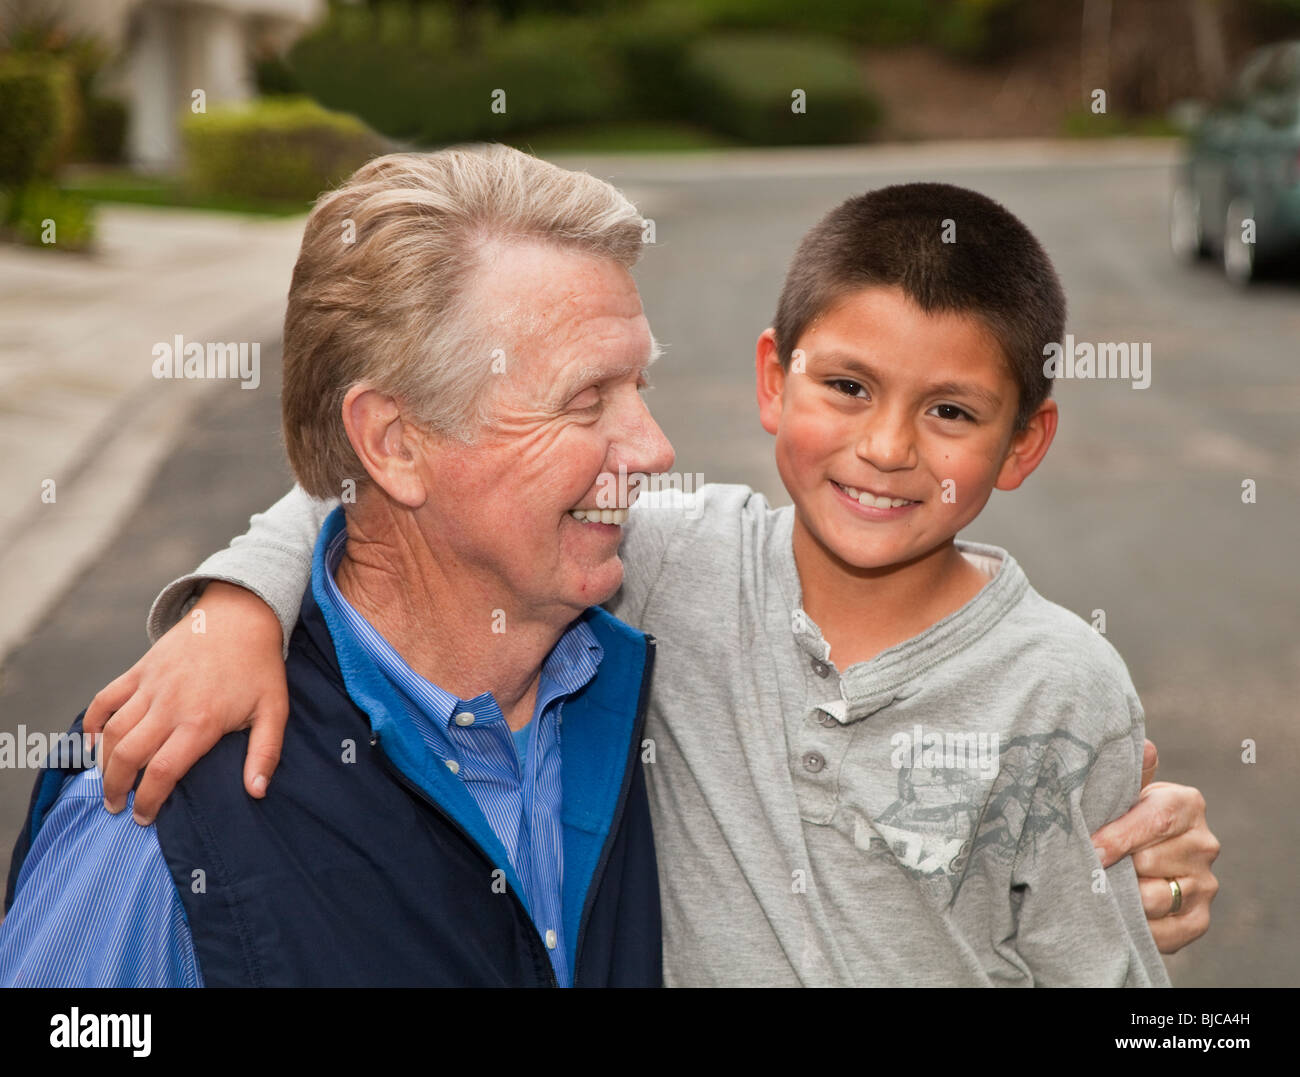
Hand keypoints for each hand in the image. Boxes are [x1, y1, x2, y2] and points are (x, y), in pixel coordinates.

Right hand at [83, 582, 290, 824]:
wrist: (241, 615)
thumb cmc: (259, 667)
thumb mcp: (274, 710)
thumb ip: (265, 754)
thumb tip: (257, 792)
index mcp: (201, 721)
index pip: (163, 771)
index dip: (149, 801)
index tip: (144, 818)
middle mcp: (170, 705)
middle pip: (128, 756)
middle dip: (116, 788)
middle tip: (117, 807)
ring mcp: (151, 685)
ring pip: (112, 732)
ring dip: (103, 763)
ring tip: (108, 784)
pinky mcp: (140, 669)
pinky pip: (104, 699)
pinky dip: (92, 723)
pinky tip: (93, 744)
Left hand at [1090, 739, 1220, 952]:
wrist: (1130, 860)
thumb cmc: (1117, 816)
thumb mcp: (1119, 791)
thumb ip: (1127, 772)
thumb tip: (1146, 748)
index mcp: (1186, 803)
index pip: (1158, 819)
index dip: (1119, 836)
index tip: (1092, 848)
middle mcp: (1205, 843)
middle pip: (1149, 861)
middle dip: (1115, 866)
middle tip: (1092, 865)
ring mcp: (1205, 884)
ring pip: (1154, 897)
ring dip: (1123, 895)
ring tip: (1105, 885)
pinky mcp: (1198, 919)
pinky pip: (1165, 930)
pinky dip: (1137, 925)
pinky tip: (1120, 913)